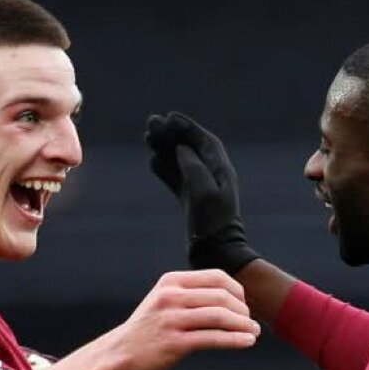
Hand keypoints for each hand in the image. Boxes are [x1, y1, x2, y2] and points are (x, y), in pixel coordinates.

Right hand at [106, 270, 258, 369]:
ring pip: (220, 317)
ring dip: (243, 325)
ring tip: (253, 332)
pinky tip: (247, 342)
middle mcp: (171, 297)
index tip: (243, 304)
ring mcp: (172, 320)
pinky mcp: (174, 343)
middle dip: (242, 309)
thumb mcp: (164, 300)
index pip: (216, 277)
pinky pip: (213, 338)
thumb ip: (191, 293)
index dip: (237, 290)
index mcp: (171, 282)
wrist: (121, 352)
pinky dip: (235, 340)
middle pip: (221, 296)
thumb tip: (232, 296)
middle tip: (250, 322)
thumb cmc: (149, 327)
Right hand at [146, 111, 259, 274]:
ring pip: (180, 161)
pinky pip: (176, 179)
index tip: (169, 117)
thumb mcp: (203, 190)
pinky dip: (164, 169)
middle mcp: (212, 176)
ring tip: (147, 137)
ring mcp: (201, 188)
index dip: (187, 127)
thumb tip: (182, 148)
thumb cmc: (213, 223)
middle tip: (151, 123)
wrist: (215, 252)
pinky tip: (152, 161)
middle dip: (172, 134)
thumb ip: (193, 165)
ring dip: (165, 148)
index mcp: (221, 170)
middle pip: (190, 148)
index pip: (203, 141)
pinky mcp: (191, 201)